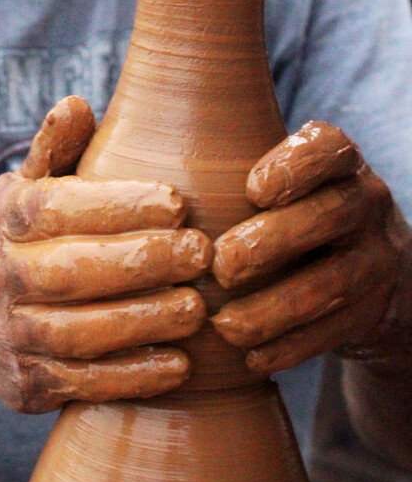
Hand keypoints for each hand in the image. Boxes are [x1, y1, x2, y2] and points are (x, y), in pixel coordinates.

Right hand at [0, 96, 211, 412]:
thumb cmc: (17, 242)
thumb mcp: (22, 191)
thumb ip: (53, 151)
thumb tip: (76, 105)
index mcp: (3, 219)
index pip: (55, 208)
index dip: (116, 205)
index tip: (177, 201)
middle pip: (69, 271)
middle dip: (140, 262)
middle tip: (201, 253)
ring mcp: (8, 336)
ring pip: (79, 333)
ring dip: (143, 322)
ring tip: (198, 308)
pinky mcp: (26, 387)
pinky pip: (83, 384)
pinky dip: (132, 376)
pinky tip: (179, 364)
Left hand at [210, 121, 411, 374]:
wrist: (371, 274)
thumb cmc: (286, 213)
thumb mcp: (274, 178)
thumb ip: (215, 155)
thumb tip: (104, 122)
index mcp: (338, 160)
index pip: (328, 147)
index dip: (294, 166)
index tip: (252, 189)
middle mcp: (364, 202)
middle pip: (331, 215)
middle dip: (274, 240)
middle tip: (221, 265)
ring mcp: (376, 258)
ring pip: (333, 282)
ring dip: (275, 308)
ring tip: (224, 326)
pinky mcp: (375, 312)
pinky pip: (335, 332)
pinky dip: (291, 348)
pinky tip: (249, 359)